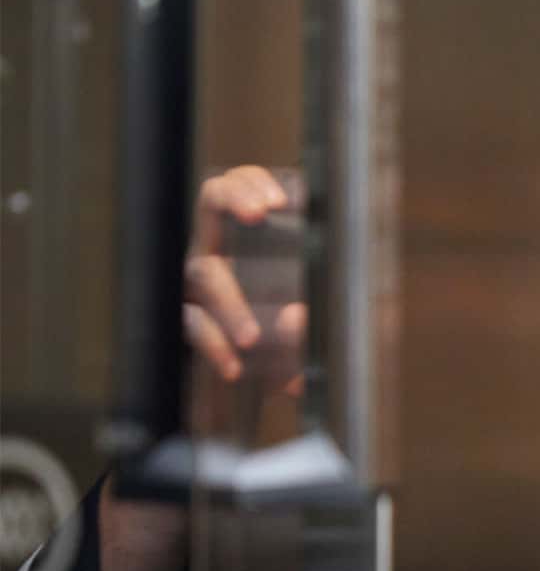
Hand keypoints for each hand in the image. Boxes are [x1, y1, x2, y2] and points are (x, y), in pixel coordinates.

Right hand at [185, 166, 305, 397]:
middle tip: (258, 215)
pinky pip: (191, 324)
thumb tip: (296, 317)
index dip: (253, 183)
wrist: (259, 387)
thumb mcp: (324, 327)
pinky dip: (213, 346)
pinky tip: (234, 367)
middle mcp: (218, 250)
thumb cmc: (296, 344)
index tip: (280, 201)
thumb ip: (322, 320)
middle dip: (232, 198)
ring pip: (202, 271)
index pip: (242, 187)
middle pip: (210, 203)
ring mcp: (195, 281)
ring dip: (231, 304)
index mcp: (251, 240)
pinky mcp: (185, 318)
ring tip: (253, 338)